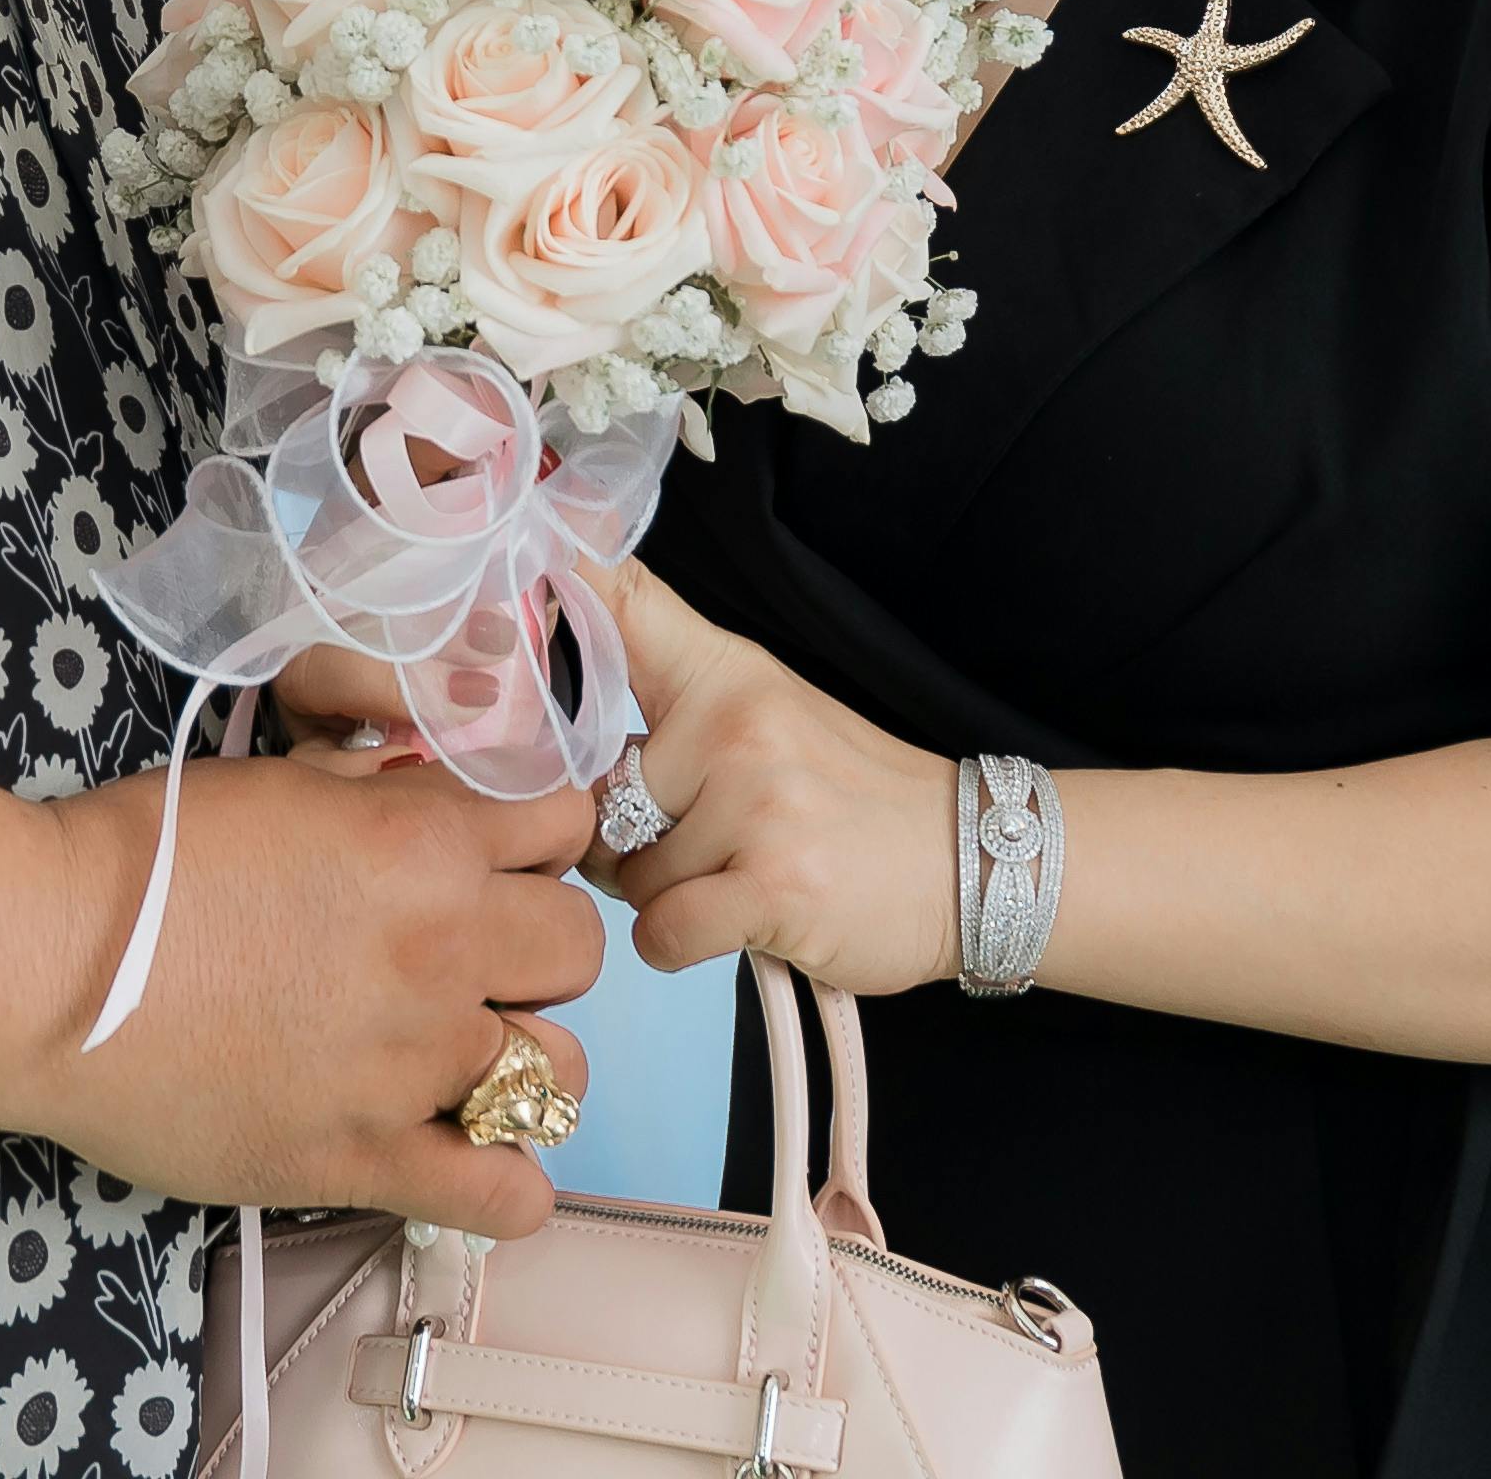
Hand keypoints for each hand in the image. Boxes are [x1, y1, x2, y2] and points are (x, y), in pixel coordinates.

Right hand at [22, 752, 603, 1236]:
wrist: (51, 963)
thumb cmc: (144, 856)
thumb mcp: (286, 782)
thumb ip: (385, 793)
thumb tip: (439, 797)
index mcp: (426, 843)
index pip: (567, 826)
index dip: (533, 842)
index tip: (489, 862)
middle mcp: (443, 952)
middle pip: (577, 950)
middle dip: (534, 947)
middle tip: (465, 959)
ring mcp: (412, 1065)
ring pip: (563, 1071)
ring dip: (523, 1060)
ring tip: (456, 1058)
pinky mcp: (365, 1159)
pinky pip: (504, 1195)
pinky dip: (506, 1182)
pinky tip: (464, 1154)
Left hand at [595, 564, 960, 998]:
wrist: (970, 864)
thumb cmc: (852, 799)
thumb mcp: (771, 713)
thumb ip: (675, 702)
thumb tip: (562, 732)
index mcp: (727, 673)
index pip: (625, 602)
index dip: (557, 576)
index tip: (520, 546)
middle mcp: (734, 726)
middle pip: (598, 794)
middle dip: (624, 839)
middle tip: (696, 845)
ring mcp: (755, 806)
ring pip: (627, 875)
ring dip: (665, 897)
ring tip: (736, 879)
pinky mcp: (771, 886)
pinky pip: (661, 932)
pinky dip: (681, 944)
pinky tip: (736, 922)